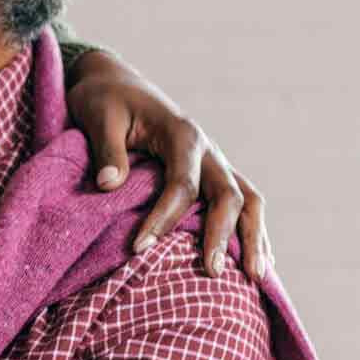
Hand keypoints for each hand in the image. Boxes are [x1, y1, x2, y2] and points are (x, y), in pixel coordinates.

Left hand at [65, 49, 269, 276]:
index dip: (163, 218)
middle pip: (230, 194)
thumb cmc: (105, 100)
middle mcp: (208, 149)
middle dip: (223, 235)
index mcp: (182, 134)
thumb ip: (108, 150)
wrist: (115, 82)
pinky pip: (244, 201)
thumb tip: (108, 184)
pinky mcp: (213, 170)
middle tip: (211, 273)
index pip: (182, 185)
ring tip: (256, 277)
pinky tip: (259, 259)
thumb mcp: (100, 117)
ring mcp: (215, 160)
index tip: (139, 247)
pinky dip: (254, 230)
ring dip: (254, 237)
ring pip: (248, 199)